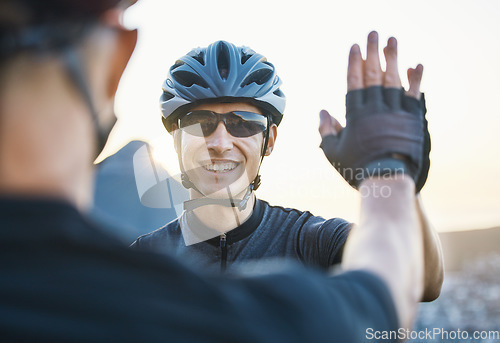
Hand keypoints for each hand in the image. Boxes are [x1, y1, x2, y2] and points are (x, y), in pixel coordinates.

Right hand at [319, 31, 429, 190]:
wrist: (387, 179)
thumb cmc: (357, 168)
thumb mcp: (333, 152)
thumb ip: (326, 130)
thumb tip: (322, 112)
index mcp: (356, 115)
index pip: (354, 82)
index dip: (354, 63)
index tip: (355, 47)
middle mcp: (376, 108)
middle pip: (374, 74)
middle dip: (372, 52)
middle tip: (373, 33)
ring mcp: (395, 112)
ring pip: (393, 79)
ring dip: (393, 58)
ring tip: (391, 40)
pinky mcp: (413, 119)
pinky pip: (414, 94)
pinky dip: (416, 79)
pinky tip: (416, 65)